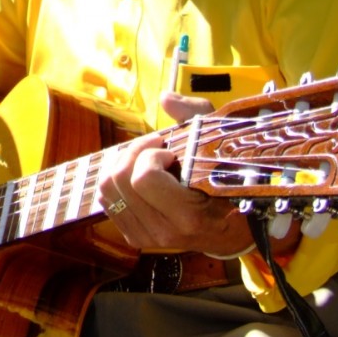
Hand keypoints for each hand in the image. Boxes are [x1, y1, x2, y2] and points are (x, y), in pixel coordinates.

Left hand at [97, 130, 257, 257]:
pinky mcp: (135, 237)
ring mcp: (148, 238)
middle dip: (133, 153)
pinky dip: (115, 180)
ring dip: (122, 164)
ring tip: (144, 158)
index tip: (168, 150)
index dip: (150, 156)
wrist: (231, 227)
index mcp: (189, 216)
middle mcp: (165, 232)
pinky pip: (106, 201)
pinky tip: (136, 172)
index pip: (144, 178)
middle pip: (119, 180)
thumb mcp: (218, 143)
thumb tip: (165, 98)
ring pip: (107, 190)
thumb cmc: (227, 181)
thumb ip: (194, 115)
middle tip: (154, 147)